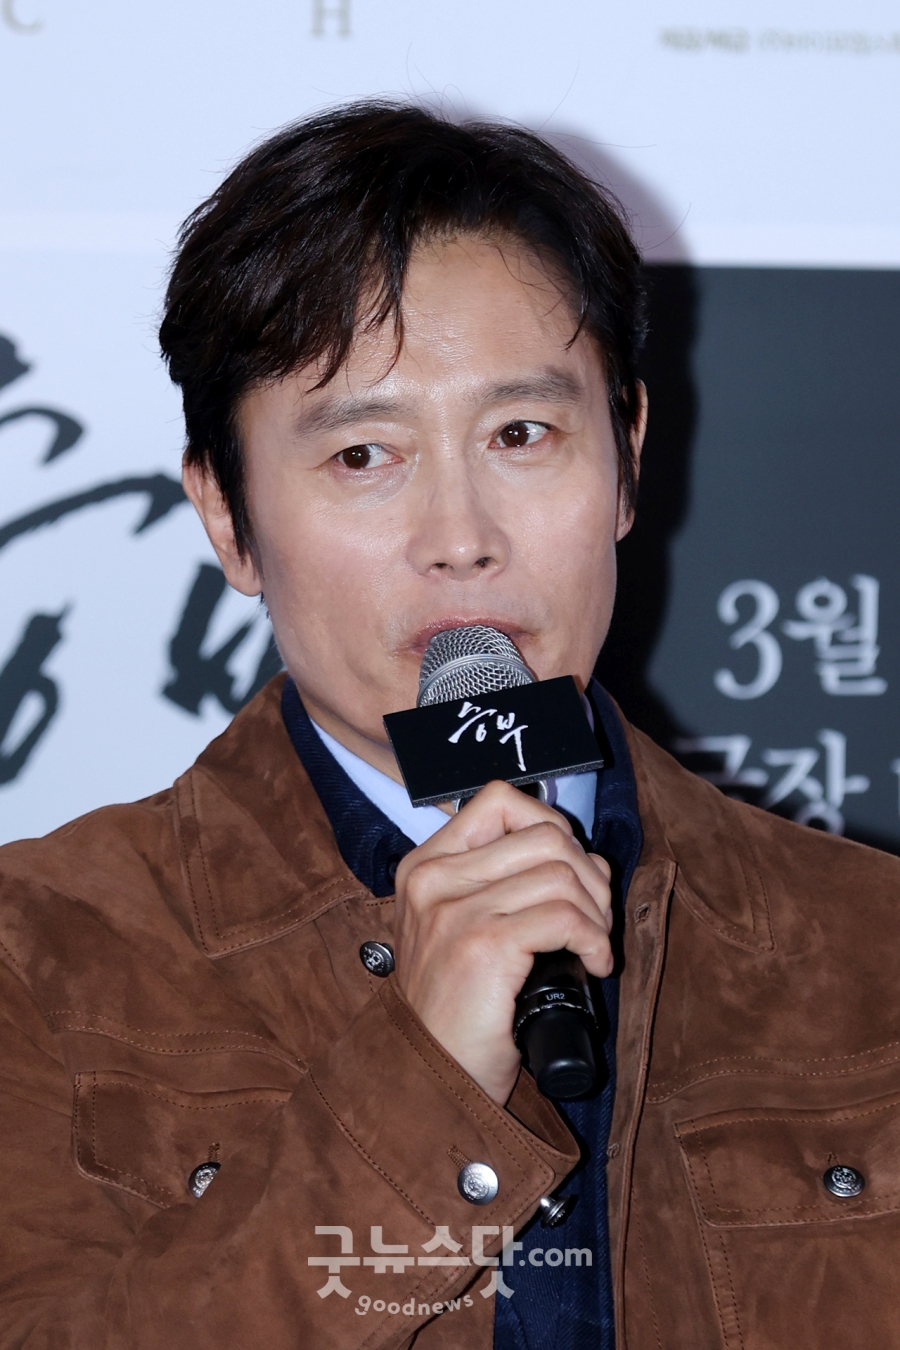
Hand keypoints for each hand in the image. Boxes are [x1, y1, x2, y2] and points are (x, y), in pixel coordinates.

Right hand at [392, 781, 612, 1104]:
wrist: (431, 1079)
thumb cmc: (455, 1011)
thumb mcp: (453, 930)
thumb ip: (492, 884)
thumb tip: (577, 855)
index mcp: (424, 867)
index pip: (499, 800)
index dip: (551, 825)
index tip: (568, 869)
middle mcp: (434, 881)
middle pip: (544, 833)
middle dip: (589, 873)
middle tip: (594, 917)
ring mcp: (456, 911)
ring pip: (562, 872)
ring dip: (597, 911)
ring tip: (592, 945)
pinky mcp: (484, 945)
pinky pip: (567, 917)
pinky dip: (595, 940)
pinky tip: (594, 965)